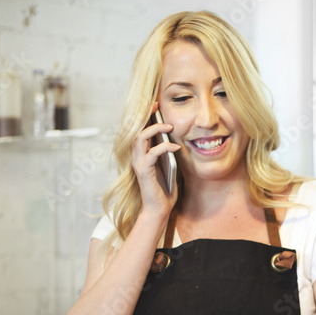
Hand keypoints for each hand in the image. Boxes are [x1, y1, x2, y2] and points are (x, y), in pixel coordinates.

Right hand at [131, 103, 180, 218]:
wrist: (160, 210)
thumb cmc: (165, 190)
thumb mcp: (170, 167)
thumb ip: (169, 154)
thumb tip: (178, 139)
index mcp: (143, 155)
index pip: (141, 131)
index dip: (145, 117)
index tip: (154, 105)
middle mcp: (137, 158)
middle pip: (137, 130)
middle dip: (146, 117)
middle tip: (157, 107)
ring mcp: (139, 164)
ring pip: (140, 139)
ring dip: (154, 129)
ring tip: (169, 126)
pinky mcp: (144, 172)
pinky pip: (151, 154)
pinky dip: (164, 147)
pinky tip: (175, 147)